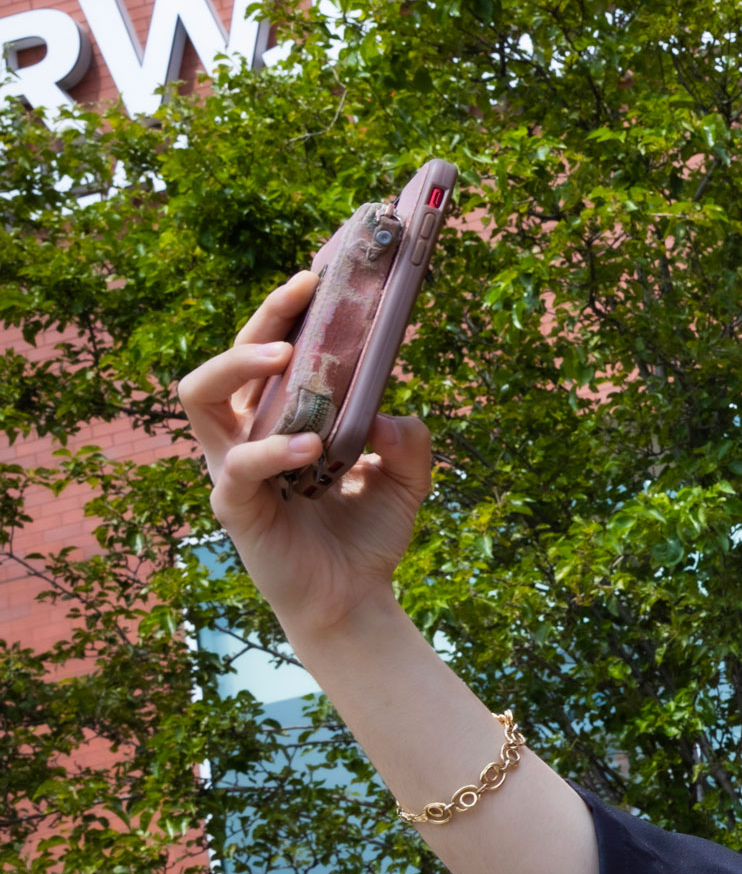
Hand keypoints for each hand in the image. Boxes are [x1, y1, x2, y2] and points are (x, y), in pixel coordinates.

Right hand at [178, 272, 434, 641]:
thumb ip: (410, 440)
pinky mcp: (233, 506)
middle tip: (304, 290)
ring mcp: (231, 467)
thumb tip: (392, 412)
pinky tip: (311, 444)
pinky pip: (237, 466)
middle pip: (226, 357)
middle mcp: (245, 435)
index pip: (269, 352)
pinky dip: (272, 449)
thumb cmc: (366, 534)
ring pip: (200, 397)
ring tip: (288, 355)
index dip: (288, 311)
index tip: (323, 273)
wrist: (354, 601)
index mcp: (279, 420)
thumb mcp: (407, 479)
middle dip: (263, 319)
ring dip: (238, 365)